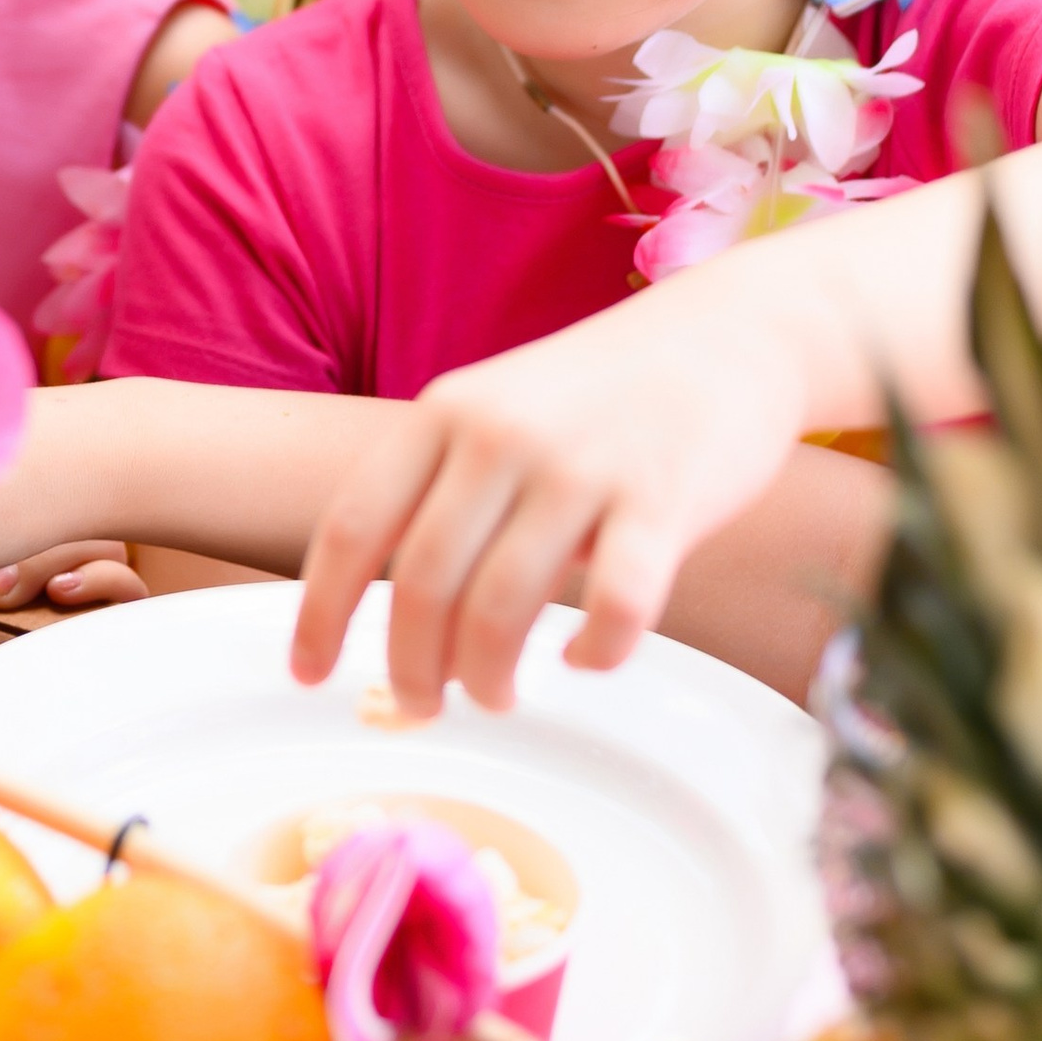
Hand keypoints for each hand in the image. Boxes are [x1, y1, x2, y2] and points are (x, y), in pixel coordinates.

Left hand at [292, 300, 816, 720]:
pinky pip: (614, 608)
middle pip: (420, 582)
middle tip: (420, 707)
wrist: (733, 333)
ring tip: (494, 697)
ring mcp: (582, 467)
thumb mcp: (498, 407)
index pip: (351, 525)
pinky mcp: (663, 501)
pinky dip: (594, 654)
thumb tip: (396, 609)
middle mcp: (501, 436)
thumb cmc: (604, 392)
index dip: (319, 613)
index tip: (308, 675)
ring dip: (487, 677)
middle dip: (410, 667)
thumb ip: (445, 485)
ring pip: (502, 609)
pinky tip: (588, 659)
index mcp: (445, 412)